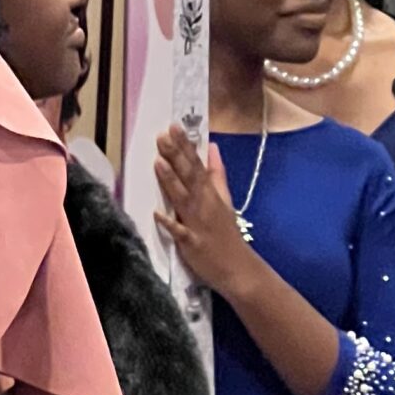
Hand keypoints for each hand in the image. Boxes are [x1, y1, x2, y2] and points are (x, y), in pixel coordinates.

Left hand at [154, 125, 252, 297]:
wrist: (238, 268)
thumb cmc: (226, 233)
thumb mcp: (225, 200)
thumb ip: (217, 174)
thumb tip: (212, 147)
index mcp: (211, 194)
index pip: (197, 165)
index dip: (185, 146)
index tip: (174, 127)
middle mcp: (204, 205)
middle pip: (189, 177)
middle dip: (176, 156)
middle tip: (163, 135)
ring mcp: (197, 224)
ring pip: (182, 199)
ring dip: (171, 181)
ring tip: (158, 162)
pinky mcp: (191, 244)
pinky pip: (180, 232)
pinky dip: (169, 223)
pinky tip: (157, 214)